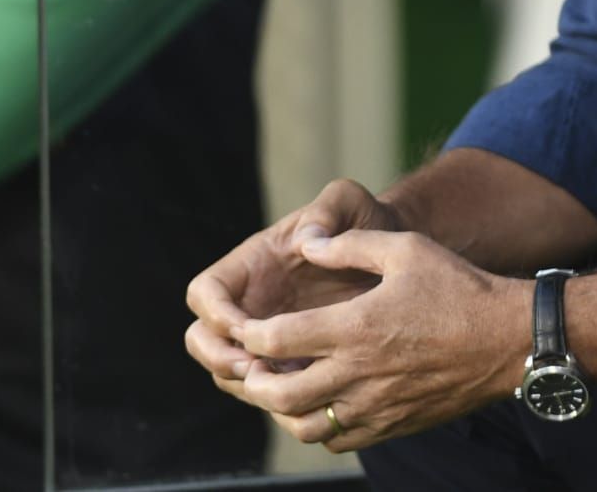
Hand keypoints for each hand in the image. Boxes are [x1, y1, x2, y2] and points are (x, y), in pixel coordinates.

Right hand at [186, 179, 402, 400]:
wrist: (395, 253)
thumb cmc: (367, 222)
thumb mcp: (350, 203)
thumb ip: (328, 210)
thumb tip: (307, 240)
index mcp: (253, 264)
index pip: (205, 291)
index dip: (215, 313)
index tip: (246, 329)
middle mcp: (251, 301)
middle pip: (201, 337)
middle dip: (219, 356)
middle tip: (256, 369)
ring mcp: (267, 332)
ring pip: (227, 368)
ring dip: (243, 382)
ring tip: (281, 385)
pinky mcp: (289, 357)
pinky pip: (265, 385)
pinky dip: (273, 393)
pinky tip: (305, 393)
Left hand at [228, 229, 528, 452]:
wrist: (508, 339)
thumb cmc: (459, 288)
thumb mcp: (407, 249)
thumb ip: (351, 245)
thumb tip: (307, 244)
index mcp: (355, 326)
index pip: (274, 340)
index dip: (250, 334)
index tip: (248, 327)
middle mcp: (357, 372)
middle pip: (278, 393)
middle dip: (254, 380)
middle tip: (255, 365)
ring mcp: (374, 405)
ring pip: (303, 426)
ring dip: (283, 410)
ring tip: (284, 388)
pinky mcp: (391, 424)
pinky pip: (338, 440)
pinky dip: (319, 428)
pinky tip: (324, 405)